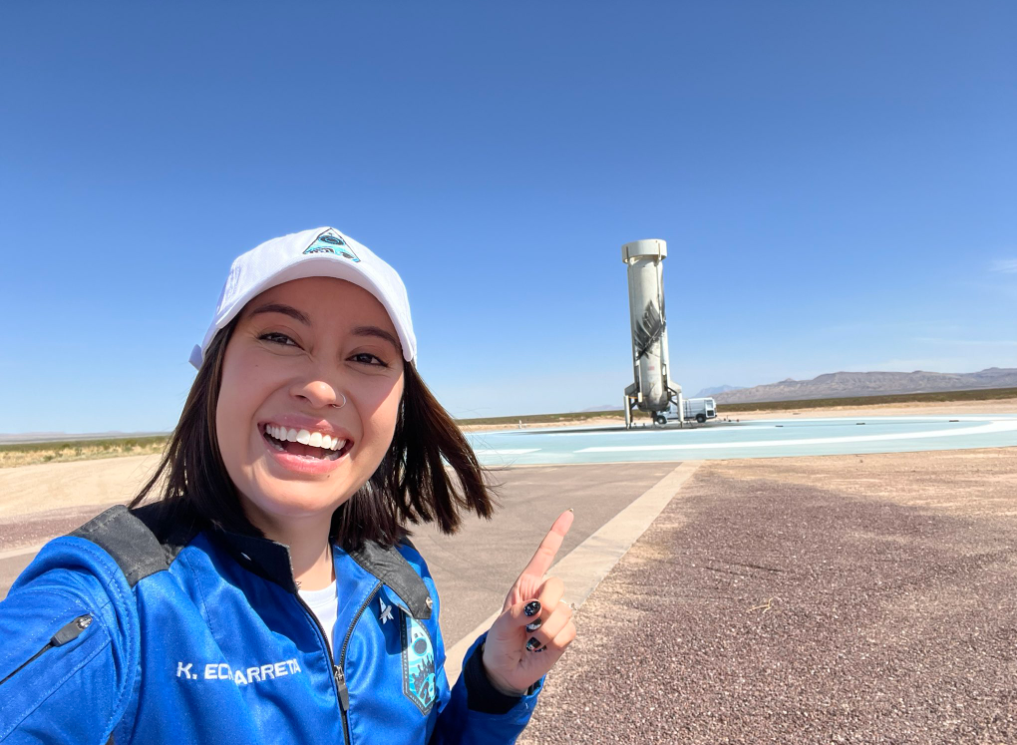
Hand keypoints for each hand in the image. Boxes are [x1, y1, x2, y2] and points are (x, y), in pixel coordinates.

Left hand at [481, 510, 575, 694]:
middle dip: (544, 604)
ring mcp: (557, 614)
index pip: (544, 555)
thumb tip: (539, 608)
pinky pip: (567, 632)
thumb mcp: (501, 625)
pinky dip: (552, 643)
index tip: (568, 513)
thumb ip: (518, 613)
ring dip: (543, 631)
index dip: (556, 534)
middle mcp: (544, 596)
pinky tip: (541, 647)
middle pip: (556, 585)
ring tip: (530, 639)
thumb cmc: (500, 641)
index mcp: (527, 585)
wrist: (506, 669)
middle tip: (529, 621)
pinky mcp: (565, 633)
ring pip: (563, 612)